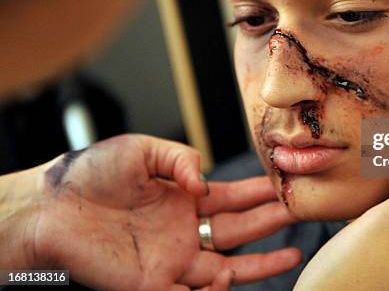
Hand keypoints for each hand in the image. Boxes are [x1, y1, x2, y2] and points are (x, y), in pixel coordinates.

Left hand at [20, 134, 300, 289]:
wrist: (49, 207)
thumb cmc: (89, 175)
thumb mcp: (141, 150)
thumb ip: (180, 158)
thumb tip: (205, 182)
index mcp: (182, 197)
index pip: (231, 196)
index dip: (260, 193)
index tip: (286, 185)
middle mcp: (183, 229)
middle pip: (239, 229)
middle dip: (271, 222)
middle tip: (301, 213)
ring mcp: (171, 257)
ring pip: (226, 265)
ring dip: (259, 263)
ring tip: (291, 255)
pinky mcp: (152, 282)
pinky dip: (213, 288)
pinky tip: (227, 277)